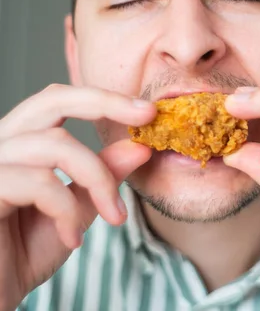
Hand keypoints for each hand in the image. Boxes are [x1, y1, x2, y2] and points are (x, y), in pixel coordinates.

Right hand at [0, 84, 154, 310]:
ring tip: (114, 217)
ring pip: (56, 144)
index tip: (148, 109)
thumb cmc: (21, 253)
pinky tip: (71, 238)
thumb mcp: (74, 210)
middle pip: (51, 100)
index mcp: (19, 143)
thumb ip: (101, 178)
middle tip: (147, 115)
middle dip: (105, 103)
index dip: (103, 98)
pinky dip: (67, 210)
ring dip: (98, 180)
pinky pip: (39, 182)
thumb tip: (139, 148)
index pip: (58, 101)